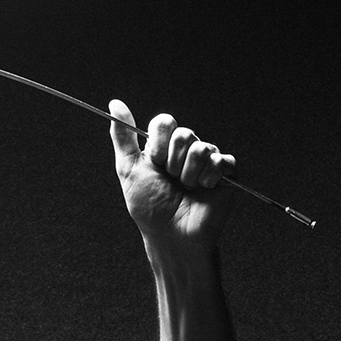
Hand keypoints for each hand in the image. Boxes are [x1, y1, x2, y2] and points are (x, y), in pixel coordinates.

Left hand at [109, 100, 235, 248]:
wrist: (171, 236)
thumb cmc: (150, 209)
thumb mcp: (129, 171)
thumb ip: (123, 137)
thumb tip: (115, 103)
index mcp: (165, 147)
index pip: (165, 122)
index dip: (159, 144)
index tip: (155, 164)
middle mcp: (187, 150)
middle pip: (184, 134)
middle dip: (173, 162)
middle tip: (172, 181)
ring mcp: (207, 160)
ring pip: (201, 148)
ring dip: (189, 174)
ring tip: (187, 189)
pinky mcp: (226, 172)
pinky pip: (221, 161)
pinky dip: (209, 178)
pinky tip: (204, 190)